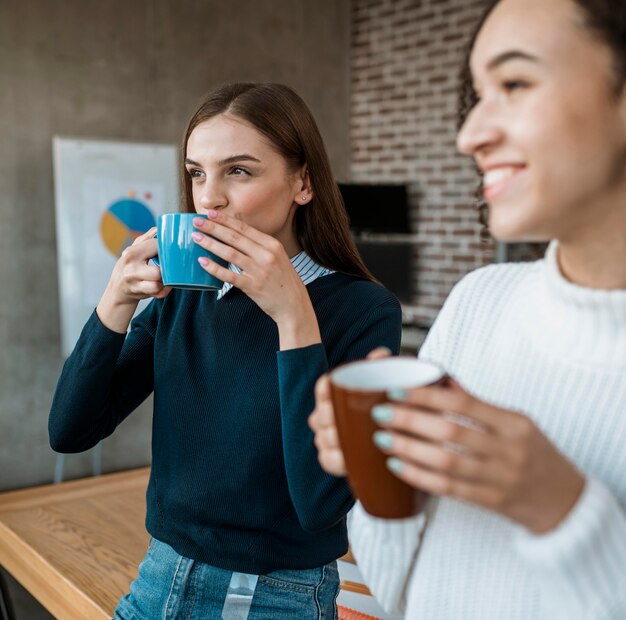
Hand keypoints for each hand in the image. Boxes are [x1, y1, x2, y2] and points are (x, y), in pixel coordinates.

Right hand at [97, 228, 170, 332]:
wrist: (118, 290)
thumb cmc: (129, 267)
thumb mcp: (133, 250)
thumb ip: (146, 239)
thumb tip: (160, 229)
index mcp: (131, 253)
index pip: (156, 246)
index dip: (166, 248)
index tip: (170, 249)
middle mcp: (131, 268)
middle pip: (159, 269)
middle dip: (167, 267)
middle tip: (171, 264)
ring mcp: (135, 283)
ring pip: (159, 282)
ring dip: (167, 279)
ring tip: (167, 274)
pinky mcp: (141, 293)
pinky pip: (160, 292)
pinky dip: (165, 289)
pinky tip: (164, 284)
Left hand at [191, 209, 319, 348]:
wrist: (294, 305)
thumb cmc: (284, 281)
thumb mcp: (278, 257)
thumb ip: (260, 247)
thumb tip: (236, 236)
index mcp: (272, 245)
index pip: (244, 228)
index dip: (225, 220)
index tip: (210, 213)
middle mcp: (266, 255)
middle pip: (234, 237)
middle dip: (213, 228)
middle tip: (196, 222)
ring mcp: (259, 271)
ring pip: (230, 254)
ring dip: (210, 244)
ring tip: (196, 238)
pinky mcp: (253, 287)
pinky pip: (229, 275)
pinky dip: (214, 268)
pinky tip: (202, 262)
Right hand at [308, 347, 392, 476]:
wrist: (403, 433)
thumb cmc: (392, 404)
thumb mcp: (391, 384)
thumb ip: (383, 366)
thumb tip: (379, 355)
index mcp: (335, 393)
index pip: (324, 387)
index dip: (326, 390)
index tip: (337, 390)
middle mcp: (326, 414)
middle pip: (321, 415)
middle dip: (333, 419)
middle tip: (353, 420)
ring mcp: (327, 437)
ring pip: (323, 438)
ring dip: (336, 440)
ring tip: (354, 439)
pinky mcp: (333, 459)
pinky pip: (327, 460)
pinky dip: (336, 460)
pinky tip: (348, 459)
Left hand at [373, 382, 584, 532]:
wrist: (565, 502)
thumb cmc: (535, 453)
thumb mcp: (516, 422)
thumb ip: (479, 403)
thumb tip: (443, 378)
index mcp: (513, 422)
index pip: (463, 403)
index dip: (426, 395)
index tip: (396, 389)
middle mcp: (508, 449)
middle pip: (450, 432)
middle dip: (409, 420)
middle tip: (380, 412)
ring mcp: (499, 478)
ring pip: (445, 462)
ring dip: (408, 448)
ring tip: (382, 437)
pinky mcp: (489, 501)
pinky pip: (447, 488)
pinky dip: (419, 476)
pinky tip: (397, 465)